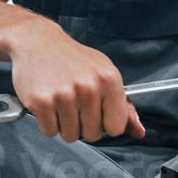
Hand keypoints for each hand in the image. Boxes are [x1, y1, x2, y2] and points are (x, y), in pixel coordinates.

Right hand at [9, 19, 145, 143]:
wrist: (38, 42)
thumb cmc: (73, 60)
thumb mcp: (104, 75)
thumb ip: (124, 106)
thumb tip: (139, 131)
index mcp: (109, 80)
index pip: (116, 127)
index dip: (106, 123)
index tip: (98, 111)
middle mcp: (89, 87)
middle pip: (93, 135)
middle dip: (83, 125)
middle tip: (75, 103)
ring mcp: (64, 94)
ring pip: (70, 136)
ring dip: (64, 124)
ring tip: (61, 102)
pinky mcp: (42, 101)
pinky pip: (49, 131)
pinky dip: (47, 122)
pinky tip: (48, 102)